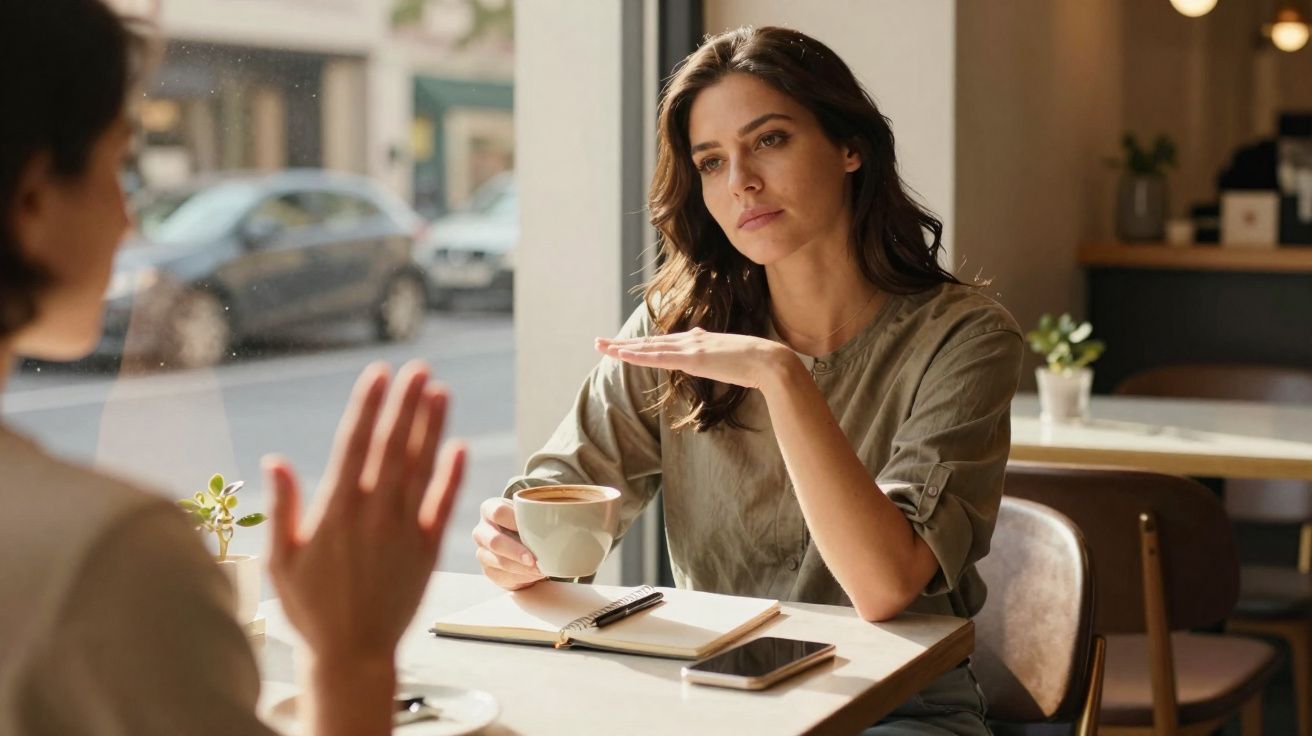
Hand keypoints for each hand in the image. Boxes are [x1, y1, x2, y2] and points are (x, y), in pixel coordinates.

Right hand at [263, 360, 465, 664]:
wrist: (351, 654)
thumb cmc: (309, 608)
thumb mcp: (281, 559)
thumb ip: (282, 507)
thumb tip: (275, 459)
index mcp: (334, 511)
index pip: (354, 445)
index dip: (368, 405)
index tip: (378, 372)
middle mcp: (373, 514)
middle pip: (393, 447)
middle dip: (405, 403)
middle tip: (418, 367)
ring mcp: (404, 530)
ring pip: (421, 467)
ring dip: (431, 427)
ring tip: (439, 390)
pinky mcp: (428, 550)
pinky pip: (444, 505)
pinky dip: (452, 475)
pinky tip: (459, 445)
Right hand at [473, 497, 545, 589]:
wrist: (517, 541)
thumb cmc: (527, 523)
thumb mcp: (531, 511)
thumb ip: (544, 508)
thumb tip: (577, 508)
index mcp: (490, 509)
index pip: (497, 512)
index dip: (514, 520)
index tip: (534, 527)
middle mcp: (482, 530)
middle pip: (494, 541)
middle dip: (516, 552)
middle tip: (534, 559)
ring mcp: (482, 552)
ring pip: (498, 562)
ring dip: (521, 568)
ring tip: (540, 569)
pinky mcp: (488, 570)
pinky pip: (502, 576)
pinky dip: (521, 577)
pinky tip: (534, 575)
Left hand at [596, 328, 793, 389]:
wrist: (770, 361)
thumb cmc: (757, 364)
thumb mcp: (732, 358)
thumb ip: (718, 354)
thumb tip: (710, 348)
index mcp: (700, 340)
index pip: (663, 343)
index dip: (641, 345)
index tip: (624, 346)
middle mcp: (691, 340)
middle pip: (649, 342)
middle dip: (622, 343)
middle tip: (599, 342)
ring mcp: (690, 348)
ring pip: (647, 348)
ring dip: (622, 348)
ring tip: (601, 347)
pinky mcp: (691, 359)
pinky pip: (657, 358)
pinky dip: (637, 356)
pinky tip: (621, 355)